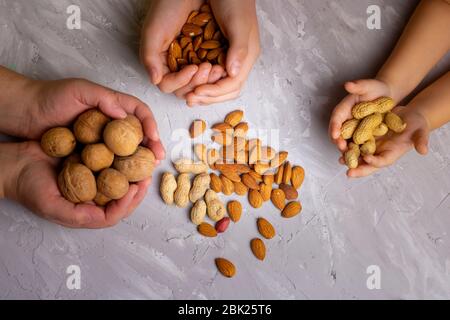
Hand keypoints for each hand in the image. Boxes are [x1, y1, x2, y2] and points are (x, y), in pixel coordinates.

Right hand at [3, 142, 148, 227]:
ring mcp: (91, 179)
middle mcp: (92, 196)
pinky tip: (126, 146)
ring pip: (117, 177)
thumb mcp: (52, 206)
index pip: (115, 212)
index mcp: (87, 210)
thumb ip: (79, 216)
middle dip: (137, 186)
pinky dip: (118, 155)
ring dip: (131, 170)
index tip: (137, 188)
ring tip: (143, 160)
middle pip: (121, 195)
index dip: (129, 203)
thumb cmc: (29, 187)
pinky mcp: (89, 162)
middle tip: (147, 173)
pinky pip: (108, 160)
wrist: (14, 164)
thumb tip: (106, 217)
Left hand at [26, 78, 164, 160]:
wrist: (25, 113)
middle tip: (157, 159)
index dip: (150, 125)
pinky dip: (121, 168)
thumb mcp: (79, 90)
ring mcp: (102, 137)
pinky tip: (125, 176)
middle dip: (151, 145)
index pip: (139, 112)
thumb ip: (104, 99)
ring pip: (127, 148)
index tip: (153, 139)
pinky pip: (111, 159)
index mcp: (112, 105)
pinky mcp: (92, 151)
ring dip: (139, 159)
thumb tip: (124, 115)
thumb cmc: (50, 97)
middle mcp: (111, 121)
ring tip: (146, 170)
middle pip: (139, 133)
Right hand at [140, 0, 220, 94]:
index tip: (193, 68)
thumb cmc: (169, 6)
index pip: (168, 85)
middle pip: (184, 89)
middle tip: (208, 67)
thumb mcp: (154, 31)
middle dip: (197, 82)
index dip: (180, 81)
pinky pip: (210, 74)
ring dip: (208, 81)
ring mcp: (191, 62)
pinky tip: (223, 65)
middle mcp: (175, 65)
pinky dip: (216, 72)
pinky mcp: (206, 58)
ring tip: (218, 68)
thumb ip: (150, 56)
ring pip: (199, 84)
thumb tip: (154, 80)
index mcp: (161, 62)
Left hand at [186, 0, 259, 105]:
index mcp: (247, 57)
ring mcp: (231, 59)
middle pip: (228, 91)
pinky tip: (192, 83)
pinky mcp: (221, 54)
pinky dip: (204, 83)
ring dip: (206, 94)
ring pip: (221, 87)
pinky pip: (214, 77)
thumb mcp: (237, 24)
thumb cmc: (235, 2)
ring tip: (189, 95)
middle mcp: (240, 61)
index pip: (232, 85)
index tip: (196, 92)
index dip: (214, 91)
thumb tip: (232, 73)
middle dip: (209, 97)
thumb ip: (238, 49)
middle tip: (190, 99)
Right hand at [329, 79, 391, 151]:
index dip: (334, 127)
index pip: (336, 118)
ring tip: (349, 156)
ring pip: (346, 141)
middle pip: (338, 133)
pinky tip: (361, 158)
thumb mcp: (368, 85)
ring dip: (346, 149)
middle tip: (342, 148)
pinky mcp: (361, 135)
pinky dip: (357, 151)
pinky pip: (357, 144)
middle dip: (338, 141)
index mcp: (343, 109)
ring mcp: (352, 129)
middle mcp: (345, 121)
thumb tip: (348, 84)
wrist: (387, 95)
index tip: (335, 134)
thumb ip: (358, 86)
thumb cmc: (376, 88)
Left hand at [341, 107, 429, 177]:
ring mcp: (372, 145)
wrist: (409, 116)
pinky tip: (340, 144)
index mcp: (392, 154)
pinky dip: (348, 145)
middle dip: (358, 168)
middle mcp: (380, 152)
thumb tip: (424, 151)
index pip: (382, 161)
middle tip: (349, 172)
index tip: (367, 159)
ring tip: (340, 160)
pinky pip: (356, 142)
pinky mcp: (366, 137)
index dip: (375, 161)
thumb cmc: (417, 125)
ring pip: (359, 155)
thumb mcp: (421, 132)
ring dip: (350, 158)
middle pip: (368, 164)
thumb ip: (421, 141)